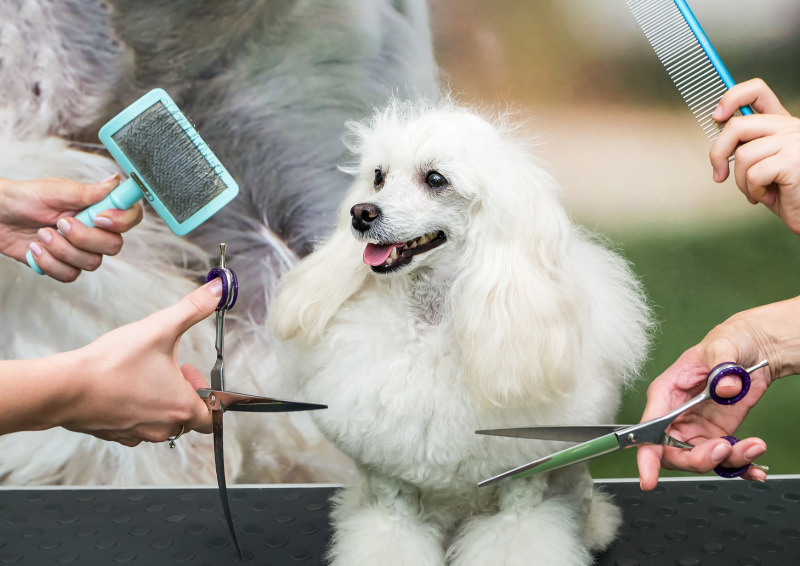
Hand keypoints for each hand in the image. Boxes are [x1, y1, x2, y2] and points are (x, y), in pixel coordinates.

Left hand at [0, 175, 143, 280]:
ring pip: (91, 263)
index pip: (131, 216)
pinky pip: (70, 274)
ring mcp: (81, 249)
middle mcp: (94, 229)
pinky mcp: (65, 265)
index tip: (99, 217)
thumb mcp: (55, 191)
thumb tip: (116, 182)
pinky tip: (36, 248)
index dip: (122, 221)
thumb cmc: (23, 198)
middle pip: (113, 246)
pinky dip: (49, 263)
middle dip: (84, 238)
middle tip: (60, 223)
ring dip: (61, 249)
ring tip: (41, 234)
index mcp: (97, 207)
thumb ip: (88, 191)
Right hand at [51, 279, 220, 445]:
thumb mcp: (160, 328)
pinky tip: (125, 388)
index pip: (212, 416)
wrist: (66, 387)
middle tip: (168, 368)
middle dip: (183, 392)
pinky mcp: (117, 434)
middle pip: (188, 418)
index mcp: (181, 408)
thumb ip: (193, 308)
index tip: (189, 371)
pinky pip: (138, 426)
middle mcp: (163, 428)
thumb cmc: (112, 364)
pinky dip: (137, 409)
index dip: (207, 393)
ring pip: (162, 422)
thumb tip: (218, 290)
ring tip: (145, 375)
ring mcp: (138, 434)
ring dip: (160, 400)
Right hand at [635, 295, 799, 489]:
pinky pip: (723, 459)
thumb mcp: (723, 346)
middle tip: (725, 448)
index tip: (647, 478)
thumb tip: (725, 387)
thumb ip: (722, 365)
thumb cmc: (728, 341)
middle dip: (698, 459)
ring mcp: (697, 428)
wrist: (755, 349)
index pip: (648, 428)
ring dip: (727, 461)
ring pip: (700, 459)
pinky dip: (740, 467)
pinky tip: (755, 468)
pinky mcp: (718, 434)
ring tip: (753, 446)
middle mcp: (677, 415)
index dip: (646, 456)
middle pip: (673, 452)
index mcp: (666, 393)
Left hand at [710, 78, 799, 233]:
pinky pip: (753, 174)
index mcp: (782, 124)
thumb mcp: (764, 164)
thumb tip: (718, 144)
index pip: (757, 91)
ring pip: (743, 155)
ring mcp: (794, 141)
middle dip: (718, 153)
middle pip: (737, 125)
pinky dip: (753, 191)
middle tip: (719, 174)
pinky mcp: (793, 160)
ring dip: (741, 182)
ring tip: (757, 192)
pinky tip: (769, 196)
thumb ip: (748, 147)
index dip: (732, 97)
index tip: (716, 115)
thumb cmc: (788, 192)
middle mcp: (791, 127)